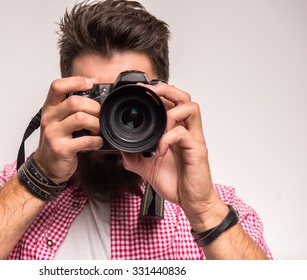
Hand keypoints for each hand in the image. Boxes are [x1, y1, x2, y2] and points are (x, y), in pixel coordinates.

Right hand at [34, 77, 102, 183]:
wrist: (45, 166)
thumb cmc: (56, 141)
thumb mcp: (59, 120)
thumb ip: (71, 108)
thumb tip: (95, 92)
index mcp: (49, 108)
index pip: (57, 86)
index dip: (75, 81)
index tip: (89, 84)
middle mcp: (49, 118)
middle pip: (74, 102)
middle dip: (93, 107)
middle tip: (100, 114)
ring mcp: (54, 134)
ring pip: (81, 118)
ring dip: (96, 123)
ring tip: (97, 129)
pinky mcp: (61, 149)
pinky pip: (85, 140)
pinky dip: (96, 141)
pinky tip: (96, 142)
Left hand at [121, 83, 227, 229]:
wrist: (191, 201)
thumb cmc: (176, 182)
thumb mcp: (147, 167)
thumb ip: (135, 155)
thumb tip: (120, 148)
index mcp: (176, 131)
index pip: (171, 103)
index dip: (158, 92)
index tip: (141, 89)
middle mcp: (187, 131)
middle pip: (184, 98)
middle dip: (167, 89)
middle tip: (151, 93)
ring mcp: (194, 139)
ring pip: (191, 108)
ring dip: (171, 111)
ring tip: (160, 124)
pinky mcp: (197, 150)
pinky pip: (183, 134)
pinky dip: (167, 138)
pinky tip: (159, 150)